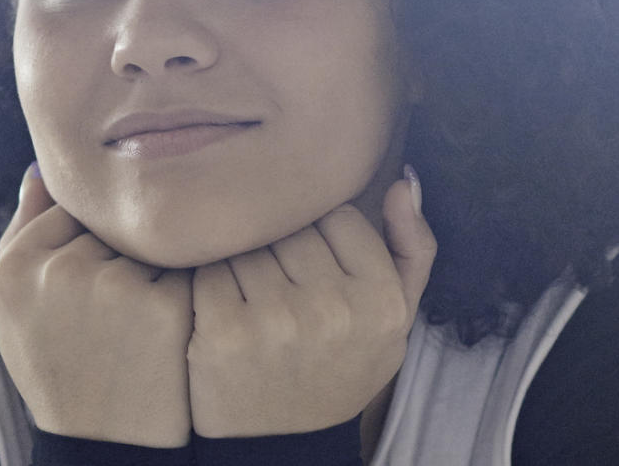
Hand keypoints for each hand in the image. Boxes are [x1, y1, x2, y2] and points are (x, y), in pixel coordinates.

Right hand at [0, 165, 194, 447]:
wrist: (101, 445)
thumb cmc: (58, 368)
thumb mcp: (18, 308)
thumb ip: (23, 233)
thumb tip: (41, 167)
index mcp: (14, 268)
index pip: (68, 210)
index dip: (90, 242)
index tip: (96, 280)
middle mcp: (59, 271)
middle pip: (109, 223)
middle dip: (122, 252)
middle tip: (119, 308)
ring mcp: (112, 286)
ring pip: (148, 239)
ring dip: (156, 265)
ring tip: (141, 320)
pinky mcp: (164, 306)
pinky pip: (185, 265)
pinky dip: (185, 287)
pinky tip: (171, 327)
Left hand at [187, 175, 437, 437]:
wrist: (282, 446)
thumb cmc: (338, 372)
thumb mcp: (394, 324)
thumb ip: (411, 251)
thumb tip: (405, 180)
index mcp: (383, 301)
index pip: (339, 215)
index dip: (318, 235)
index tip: (311, 267)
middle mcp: (334, 309)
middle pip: (289, 225)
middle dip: (277, 244)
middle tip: (275, 282)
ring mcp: (276, 319)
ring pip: (247, 241)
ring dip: (240, 259)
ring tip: (249, 296)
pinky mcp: (222, 330)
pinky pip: (207, 267)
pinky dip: (207, 281)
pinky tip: (219, 308)